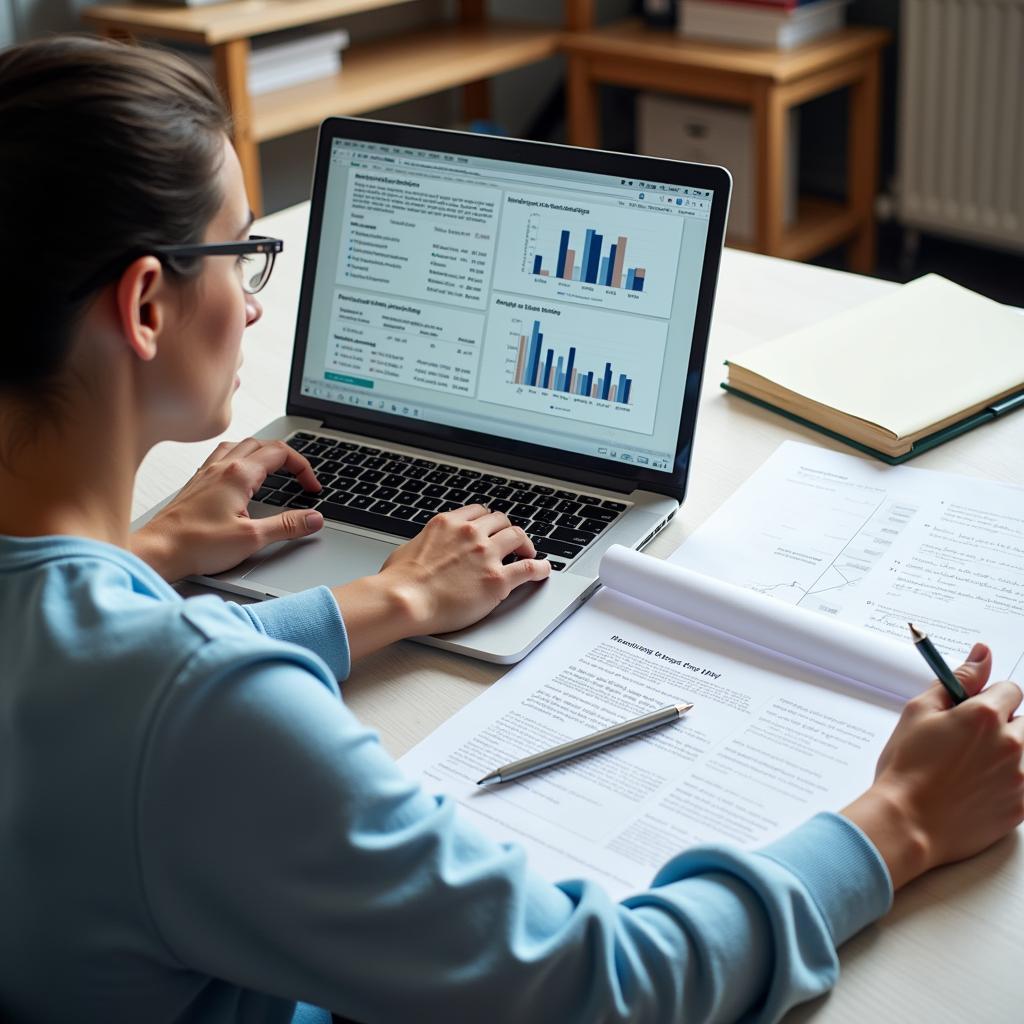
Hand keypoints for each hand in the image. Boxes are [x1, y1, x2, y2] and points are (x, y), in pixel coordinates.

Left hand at [130, 438, 323, 580]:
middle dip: (287, 456)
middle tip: (300, 477)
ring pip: (241, 445)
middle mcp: (222, 467)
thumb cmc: (196, 544)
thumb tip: (313, 518)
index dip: (303, 468)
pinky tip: (241, 475)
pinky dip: (240, 458)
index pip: (281, 454)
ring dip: (262, 451)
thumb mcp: (252, 538)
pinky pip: (223, 456)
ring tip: (274, 468)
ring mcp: (207, 473)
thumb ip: (287, 526)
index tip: (311, 487)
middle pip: (262, 443)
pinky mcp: (197, 484)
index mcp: (239, 475)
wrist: (158, 551)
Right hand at [330, 505, 550, 660]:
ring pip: (518, 537)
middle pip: (502, 521)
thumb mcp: (409, 547)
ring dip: (525, 544)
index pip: (479, 512)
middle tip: (512, 542)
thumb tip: (424, 549)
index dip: (489, 521)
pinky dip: (540, 568)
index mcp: (448, 523)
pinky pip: (529, 568)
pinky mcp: (497, 580)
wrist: (403, 599)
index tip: (493, 527)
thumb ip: (426, 543)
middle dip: (508, 530)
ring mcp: (486, 555)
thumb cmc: (399, 581)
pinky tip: (543, 570)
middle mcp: (470, 533)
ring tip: (528, 553)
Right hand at [843, 643, 1023, 889]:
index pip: (1011, 690)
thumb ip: (957, 680)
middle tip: (972, 742)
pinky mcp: (1023, 806)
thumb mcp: (919, 712)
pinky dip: (1010, 781)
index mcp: (984, 715)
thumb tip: (982, 654)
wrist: (907, 823)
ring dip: (1009, 753)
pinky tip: (979, 789)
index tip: (972, 711)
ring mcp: (1021, 777)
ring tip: (975, 768)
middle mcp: (1011, 744)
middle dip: (1006, 725)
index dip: (989, 698)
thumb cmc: (906, 768)